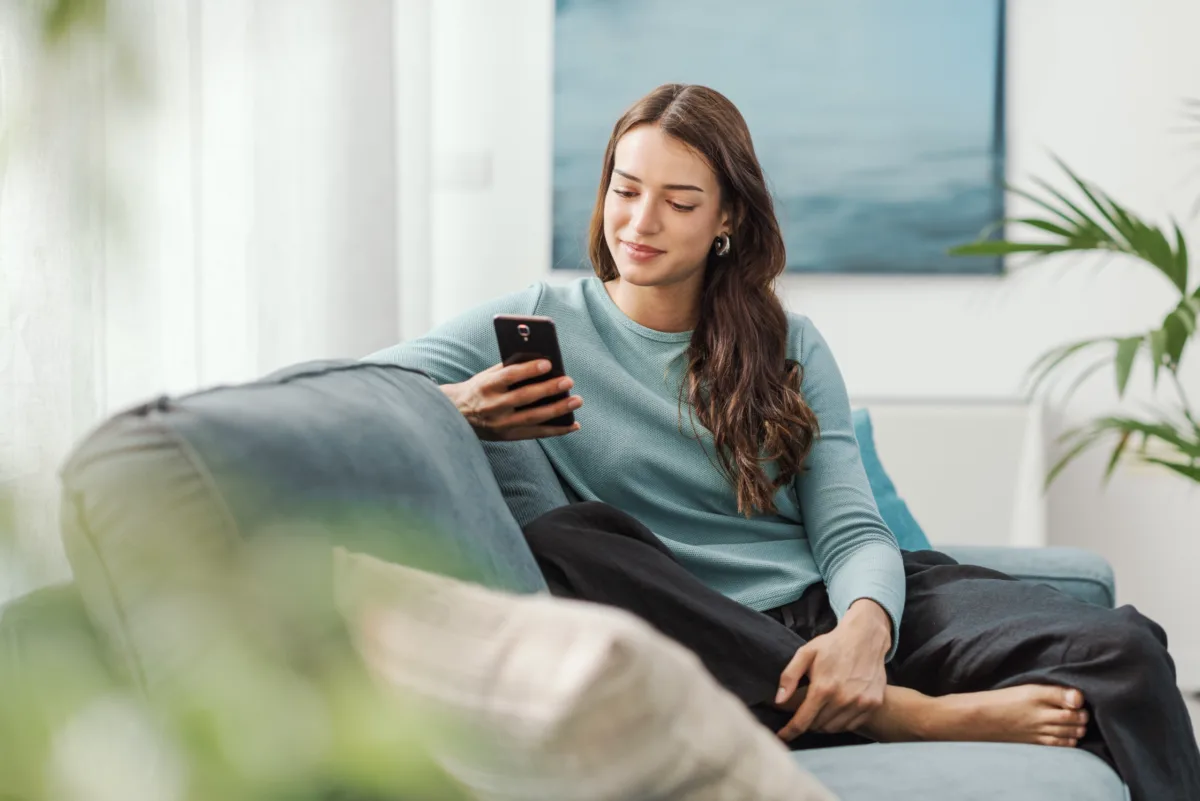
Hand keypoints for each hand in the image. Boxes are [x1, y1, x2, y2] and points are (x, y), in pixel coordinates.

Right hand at [442, 360, 582, 440]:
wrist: (458, 415)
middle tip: (569, 381)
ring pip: (534, 418)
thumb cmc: (480, 388)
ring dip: (558, 410)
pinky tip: (573, 425)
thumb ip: (510, 368)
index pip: (509, 376)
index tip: (549, 363)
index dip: (529, 370)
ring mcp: (501, 424)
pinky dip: (557, 430)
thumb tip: (542, 361)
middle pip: (525, 397)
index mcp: (486, 386)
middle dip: (549, 389)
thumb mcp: (488, 375)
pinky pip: (536, 434)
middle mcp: (493, 406)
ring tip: (576, 401)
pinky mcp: (508, 436)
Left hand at [775, 599, 890, 740]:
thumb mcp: (805, 654)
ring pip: (833, 728)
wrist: (865, 637)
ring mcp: (860, 703)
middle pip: (817, 726)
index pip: (802, 721)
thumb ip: (789, 677)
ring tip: (819, 710)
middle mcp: (843, 699)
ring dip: (822, 724)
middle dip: (806, 722)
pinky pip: (851, 725)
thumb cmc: (833, 645)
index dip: (789, 732)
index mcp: (823, 688)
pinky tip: (835, 709)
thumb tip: (778, 700)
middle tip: (803, 711)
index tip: (782, 737)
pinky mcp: (873, 704)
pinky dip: (840, 722)